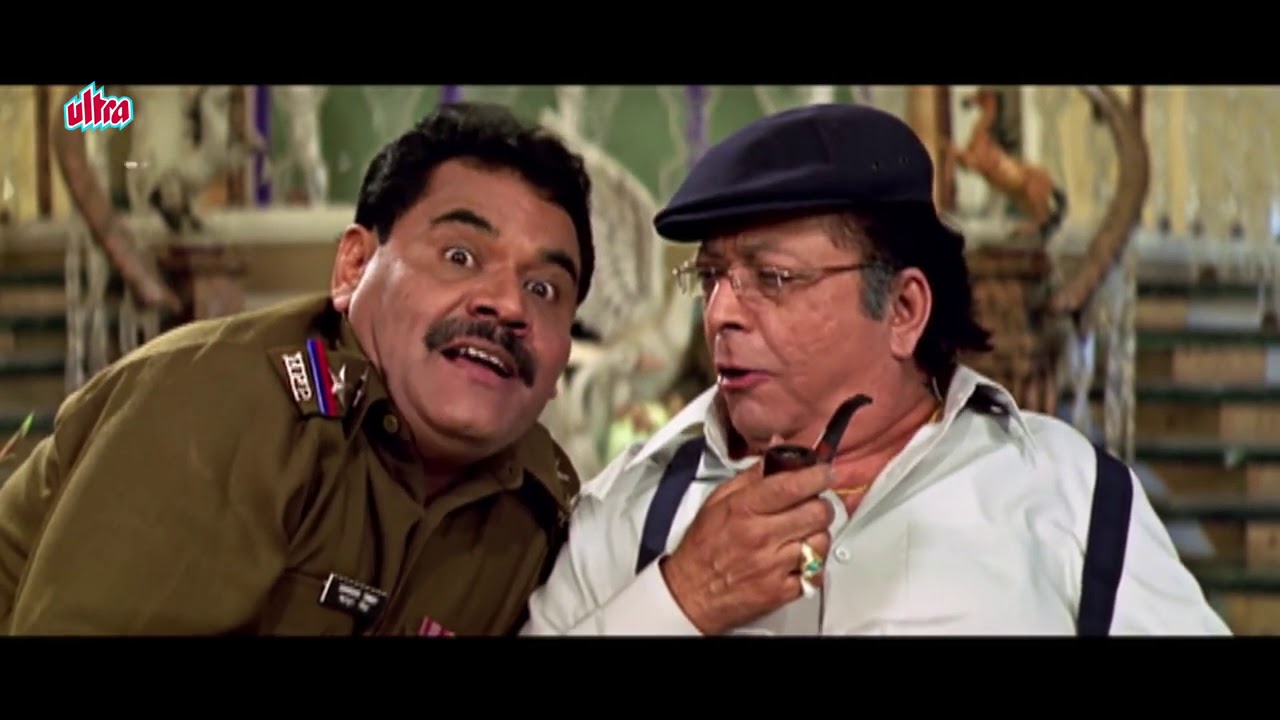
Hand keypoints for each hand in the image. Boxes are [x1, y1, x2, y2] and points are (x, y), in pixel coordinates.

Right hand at [659, 461, 835, 634]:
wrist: (691, 593)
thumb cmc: (702, 547)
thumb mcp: (717, 502)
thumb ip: (751, 477)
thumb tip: (777, 454)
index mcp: (744, 509)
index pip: (792, 486)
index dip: (817, 476)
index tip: (825, 473)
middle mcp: (761, 536)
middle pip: (817, 512)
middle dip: (821, 505)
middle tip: (814, 505)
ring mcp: (774, 566)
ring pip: (822, 541)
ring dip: (817, 534)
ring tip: (803, 534)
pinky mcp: (782, 591)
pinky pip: (816, 572)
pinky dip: (812, 564)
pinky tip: (798, 558)